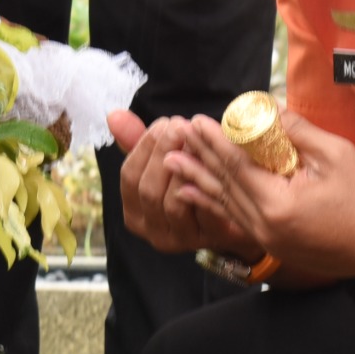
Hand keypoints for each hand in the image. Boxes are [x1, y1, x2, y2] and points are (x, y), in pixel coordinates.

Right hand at [110, 112, 254, 258]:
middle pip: (148, 190)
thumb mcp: (164, 162)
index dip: (144, 147)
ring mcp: (181, 238)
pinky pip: (205, 211)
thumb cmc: (194, 183)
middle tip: (181, 126)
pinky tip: (216, 161)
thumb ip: (138, 141)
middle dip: (164, 153)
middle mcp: (153, 230)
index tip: (163, 123)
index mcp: (135, 211)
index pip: (129, 177)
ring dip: (186, 167)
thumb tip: (114, 115)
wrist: (240, 213)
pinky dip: (209, 184)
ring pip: (173, 203)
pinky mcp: (210, 238)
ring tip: (198, 140)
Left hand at [165, 109, 354, 283]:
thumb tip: (268, 108)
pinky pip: (237, 220)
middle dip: (199, 157)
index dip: (213, 142)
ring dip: (199, 180)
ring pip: (226, 205)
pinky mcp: (275, 246)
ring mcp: (269, 241)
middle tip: (176, 135)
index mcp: (278, 204)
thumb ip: (297, 131)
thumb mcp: (335, 155)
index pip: (235, 166)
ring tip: (172, 163)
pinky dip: (215, 204)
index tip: (196, 121)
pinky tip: (197, 195)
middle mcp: (266, 227)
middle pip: (224, 185)